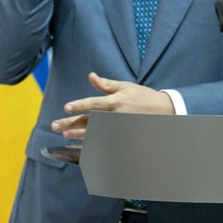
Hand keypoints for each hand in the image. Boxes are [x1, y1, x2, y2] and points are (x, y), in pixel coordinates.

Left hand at [50, 72, 174, 139]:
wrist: (166, 111)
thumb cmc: (143, 97)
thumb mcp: (125, 87)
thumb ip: (106, 84)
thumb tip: (90, 76)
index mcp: (116, 101)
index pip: (94, 103)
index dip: (79, 105)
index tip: (65, 108)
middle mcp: (117, 115)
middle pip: (90, 121)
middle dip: (72, 124)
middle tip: (55, 126)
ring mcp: (121, 128)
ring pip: (96, 133)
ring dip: (79, 135)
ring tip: (65, 134)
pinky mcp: (125, 137)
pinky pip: (106, 143)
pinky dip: (93, 145)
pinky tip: (81, 146)